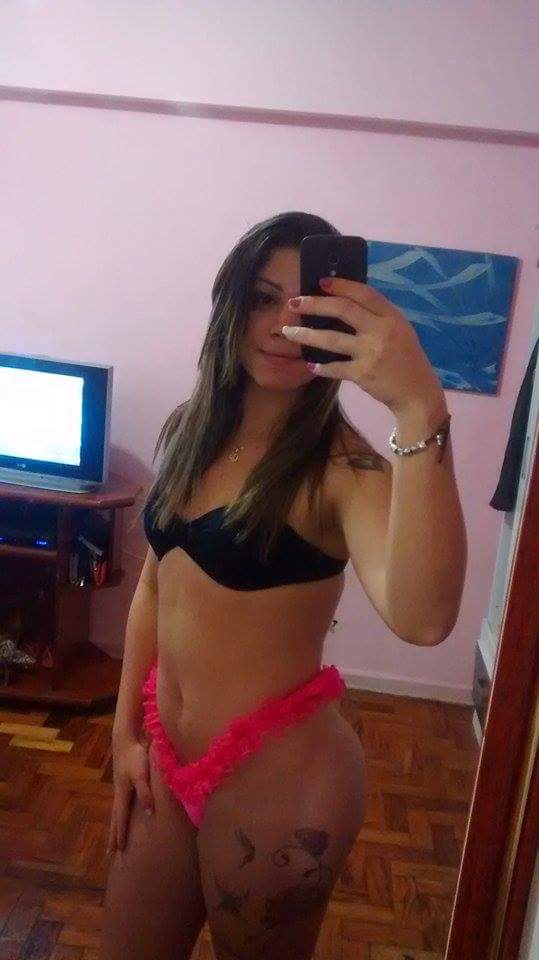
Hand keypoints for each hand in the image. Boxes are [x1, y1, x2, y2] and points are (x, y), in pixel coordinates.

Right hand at [107, 736, 153, 854]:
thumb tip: (149, 813)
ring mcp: (120, 787)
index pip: (121, 819)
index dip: (120, 834)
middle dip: (113, 835)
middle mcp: (119, 793)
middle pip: (115, 819)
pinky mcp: (123, 781)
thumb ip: (145, 792)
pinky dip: (120, 814)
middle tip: (109, 853)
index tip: (118, 850)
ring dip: (115, 826)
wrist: (126, 738)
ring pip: (116, 812)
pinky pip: (120, 804)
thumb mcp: (141, 774)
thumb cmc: (135, 756)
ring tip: (114, 837)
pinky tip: (122, 814)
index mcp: (122, 794)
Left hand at [282, 277, 444, 414]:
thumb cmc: (406, 360)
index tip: (320, 282)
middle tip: (294, 303)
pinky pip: (334, 367)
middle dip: (314, 304)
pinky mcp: (362, 374)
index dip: (340, 285)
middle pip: (343, 309)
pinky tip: (311, 366)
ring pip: (331, 338)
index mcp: (392, 317)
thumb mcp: (400, 331)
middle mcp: (381, 331)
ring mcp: (371, 352)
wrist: (417, 394)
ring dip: (306, 334)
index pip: (363, 293)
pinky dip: (321, 367)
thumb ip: (377, 318)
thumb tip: (343, 303)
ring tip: (288, 332)